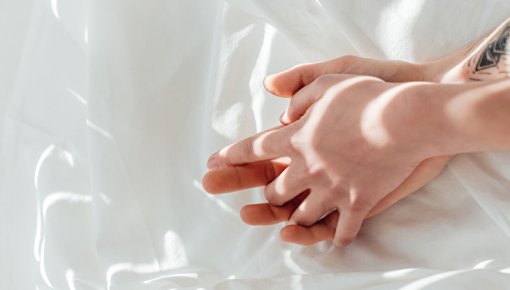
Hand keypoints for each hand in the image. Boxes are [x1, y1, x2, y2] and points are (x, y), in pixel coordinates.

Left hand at [207, 74, 443, 246]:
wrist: (406, 119)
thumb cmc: (367, 96)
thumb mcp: (328, 82)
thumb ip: (299, 96)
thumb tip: (282, 114)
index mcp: (297, 138)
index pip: (254, 150)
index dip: (230, 158)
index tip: (212, 166)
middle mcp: (308, 168)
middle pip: (274, 192)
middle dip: (269, 195)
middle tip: (270, 194)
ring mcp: (332, 189)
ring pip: (301, 216)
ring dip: (296, 218)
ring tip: (295, 219)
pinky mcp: (358, 203)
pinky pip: (342, 230)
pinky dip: (337, 237)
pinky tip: (335, 239)